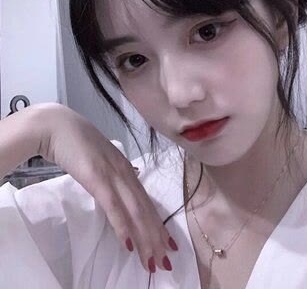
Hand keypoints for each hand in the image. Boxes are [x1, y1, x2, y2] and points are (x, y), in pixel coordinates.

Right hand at [35, 103, 177, 272]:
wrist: (57, 126)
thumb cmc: (77, 142)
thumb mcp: (101, 158)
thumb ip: (114, 170)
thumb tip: (127, 179)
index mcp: (126, 169)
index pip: (146, 201)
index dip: (159, 223)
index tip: (169, 243)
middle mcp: (125, 173)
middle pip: (146, 209)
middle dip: (158, 237)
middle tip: (167, 261)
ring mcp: (112, 176)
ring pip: (135, 211)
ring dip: (146, 238)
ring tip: (154, 260)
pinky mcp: (97, 179)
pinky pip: (113, 207)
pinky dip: (123, 226)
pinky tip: (129, 244)